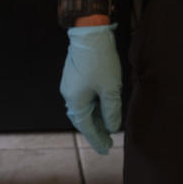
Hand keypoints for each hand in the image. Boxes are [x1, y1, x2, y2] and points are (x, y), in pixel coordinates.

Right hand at [60, 24, 121, 153]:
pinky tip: (103, 108)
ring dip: (95, 119)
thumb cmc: (101, 61)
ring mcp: (71, 85)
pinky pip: (84, 98)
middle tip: (107, 143)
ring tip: (108, 127)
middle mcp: (69, 95)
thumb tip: (112, 127)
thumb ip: (112, 111)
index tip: (106, 150)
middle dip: (96, 131)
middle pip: (83, 119)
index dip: (97, 140)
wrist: (89, 33)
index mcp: (76, 101)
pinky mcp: (75, 76)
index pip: (87, 127)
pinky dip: (93, 107)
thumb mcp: (111, 89)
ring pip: (83, 108)